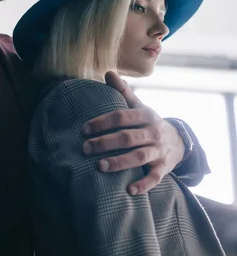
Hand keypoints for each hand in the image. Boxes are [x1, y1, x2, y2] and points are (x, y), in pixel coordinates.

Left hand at [81, 71, 184, 195]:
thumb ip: (123, 92)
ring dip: (119, 162)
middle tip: (85, 148)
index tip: (84, 130)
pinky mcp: (164, 168)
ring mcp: (159, 151)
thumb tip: (108, 73)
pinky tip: (129, 190)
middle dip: (105, 143)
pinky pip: (155, 178)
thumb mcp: (139, 106)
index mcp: (145, 115)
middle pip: (127, 138)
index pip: (121, 117)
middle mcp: (153, 132)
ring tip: (99, 166)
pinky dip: (143, 184)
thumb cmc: (149, 123)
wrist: (180, 141)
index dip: (102, 122)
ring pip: (139, 157)